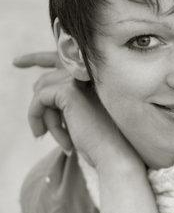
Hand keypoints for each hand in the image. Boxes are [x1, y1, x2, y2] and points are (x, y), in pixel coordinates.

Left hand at [13, 51, 140, 169]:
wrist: (116, 154)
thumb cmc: (102, 143)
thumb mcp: (82, 118)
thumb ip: (65, 101)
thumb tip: (37, 89)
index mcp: (95, 78)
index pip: (60, 59)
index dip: (37, 58)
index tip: (17, 62)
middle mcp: (88, 75)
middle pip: (47, 81)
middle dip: (43, 109)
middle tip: (45, 134)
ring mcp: (79, 80)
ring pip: (42, 91)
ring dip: (44, 118)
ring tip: (53, 138)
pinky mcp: (69, 91)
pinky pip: (39, 99)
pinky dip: (37, 117)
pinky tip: (45, 134)